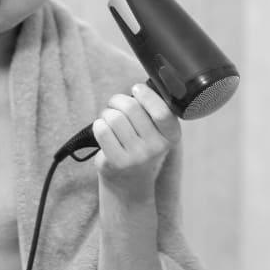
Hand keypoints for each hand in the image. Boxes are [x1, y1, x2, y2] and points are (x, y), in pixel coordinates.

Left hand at [92, 83, 181, 203]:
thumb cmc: (141, 145)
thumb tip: (140, 88)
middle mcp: (156, 148)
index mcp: (171, 136)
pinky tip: (103, 130)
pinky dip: (98, 125)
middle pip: (131, 108)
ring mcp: (136, 157)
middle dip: (118, 101)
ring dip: (107, 113)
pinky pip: (101, 130)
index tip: (136, 89)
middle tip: (115, 105)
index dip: (146, 95)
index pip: (162, 112)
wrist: (130, 181)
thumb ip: (153, 110)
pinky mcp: (116, 162)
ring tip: (110, 120)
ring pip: (113, 117)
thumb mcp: (156, 131)